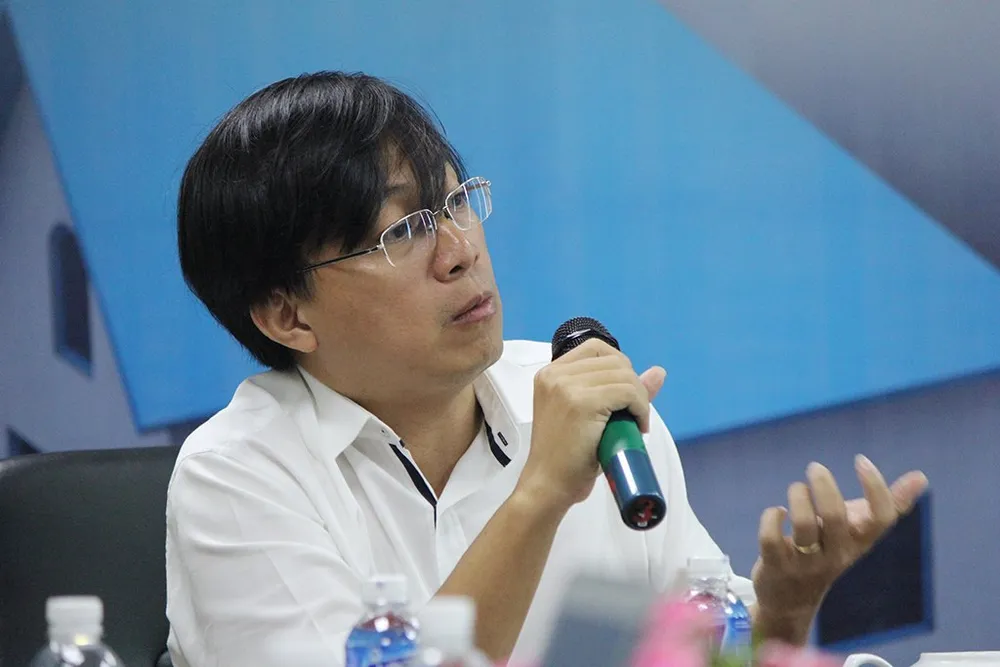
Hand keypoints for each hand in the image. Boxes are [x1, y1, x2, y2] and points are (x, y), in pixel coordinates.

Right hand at [516, 338, 666, 511]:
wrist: (548, 485)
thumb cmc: (566, 457)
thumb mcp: (590, 416)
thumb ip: (620, 390)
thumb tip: (659, 372)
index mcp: (550, 374)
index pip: (597, 348)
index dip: (619, 368)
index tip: (624, 395)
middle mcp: (555, 374)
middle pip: (614, 360)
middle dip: (633, 385)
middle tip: (633, 415)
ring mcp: (566, 386)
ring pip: (625, 376)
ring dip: (639, 399)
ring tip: (634, 423)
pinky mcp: (582, 402)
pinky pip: (628, 392)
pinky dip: (641, 408)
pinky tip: (637, 426)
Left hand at [752, 456, 928, 619]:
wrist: (792, 600)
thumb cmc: (829, 553)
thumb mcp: (858, 532)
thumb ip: (887, 506)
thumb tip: (921, 477)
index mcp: (860, 542)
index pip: (880, 518)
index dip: (875, 487)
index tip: (861, 460)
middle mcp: (836, 553)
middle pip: (835, 517)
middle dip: (824, 486)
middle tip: (816, 468)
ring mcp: (806, 561)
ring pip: (803, 524)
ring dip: (798, 496)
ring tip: (798, 489)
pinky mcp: (775, 565)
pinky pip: (771, 538)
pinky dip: (772, 517)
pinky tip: (777, 513)